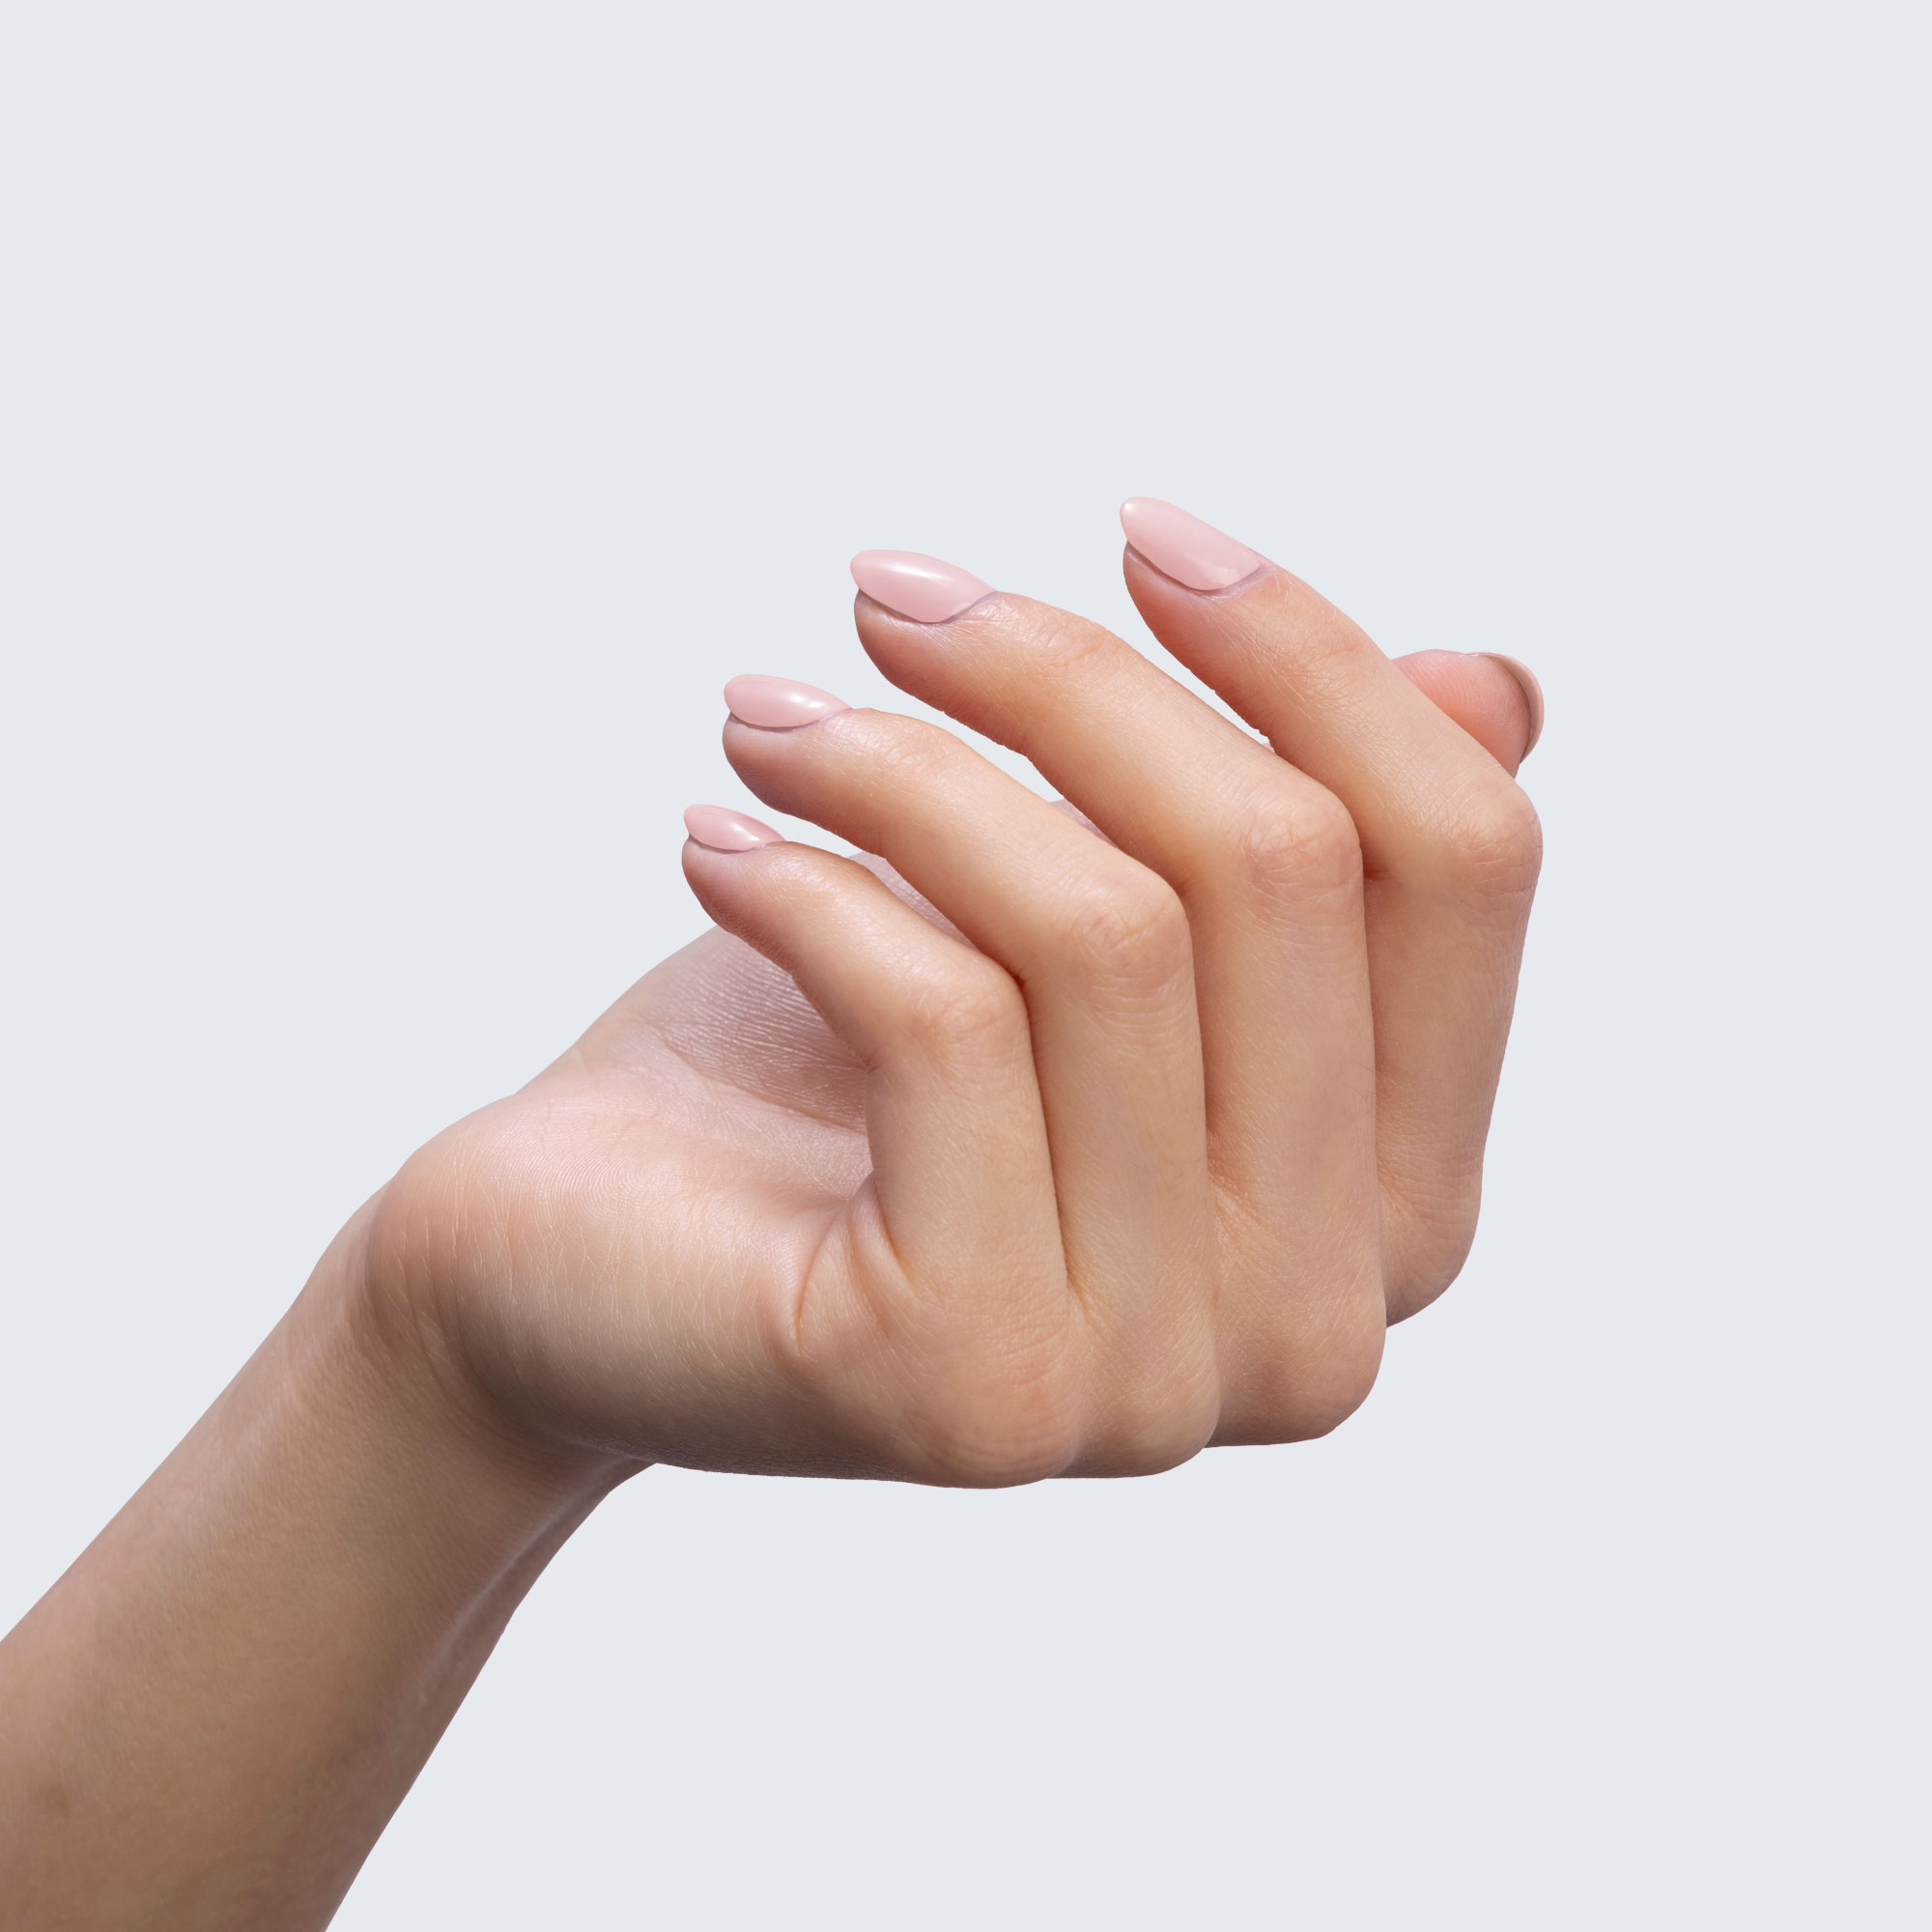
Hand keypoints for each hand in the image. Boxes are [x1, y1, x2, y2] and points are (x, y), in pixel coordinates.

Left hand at [368, 500, 1541, 1485]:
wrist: (582, 1265)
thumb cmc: (834, 1073)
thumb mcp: (1081, 918)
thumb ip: (1296, 840)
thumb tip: (1497, 680)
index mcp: (1399, 1200)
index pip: (1462, 861)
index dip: (1314, 657)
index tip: (1137, 531)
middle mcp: (1320, 1323)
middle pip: (1278, 871)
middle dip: (1067, 676)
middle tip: (887, 595)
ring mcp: (1158, 1381)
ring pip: (1107, 934)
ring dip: (909, 764)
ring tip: (767, 714)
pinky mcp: (972, 1383)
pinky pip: (943, 1024)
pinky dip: (810, 881)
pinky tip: (713, 842)